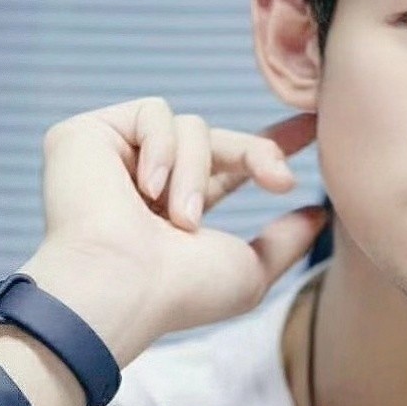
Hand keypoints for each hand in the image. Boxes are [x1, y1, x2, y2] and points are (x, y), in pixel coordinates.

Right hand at [21, 97, 326, 364]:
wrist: (120, 286)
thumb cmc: (180, 292)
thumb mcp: (248, 271)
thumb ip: (285, 242)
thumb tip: (319, 215)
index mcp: (179, 209)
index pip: (228, 165)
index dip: (267, 145)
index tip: (311, 127)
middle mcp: (147, 181)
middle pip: (217, 138)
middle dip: (257, 152)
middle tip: (280, 180)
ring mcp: (116, 157)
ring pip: (192, 127)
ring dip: (197, 172)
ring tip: (180, 218)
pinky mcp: (87, 135)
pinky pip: (153, 113)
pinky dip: (162, 148)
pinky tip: (146, 188)